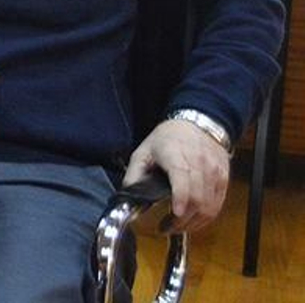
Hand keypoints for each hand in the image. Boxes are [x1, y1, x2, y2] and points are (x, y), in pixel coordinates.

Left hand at [123, 118, 230, 232]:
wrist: (198, 125)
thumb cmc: (168, 139)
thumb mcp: (143, 151)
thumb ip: (134, 174)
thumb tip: (129, 195)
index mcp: (176, 154)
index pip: (182, 177)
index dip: (181, 198)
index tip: (174, 214)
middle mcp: (199, 163)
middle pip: (197, 198)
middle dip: (183, 219)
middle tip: (167, 227)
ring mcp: (214, 172)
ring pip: (210, 205)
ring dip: (194, 222)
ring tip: (177, 227)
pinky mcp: (224, 180)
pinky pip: (217, 205)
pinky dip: (205, 218)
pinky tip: (192, 221)